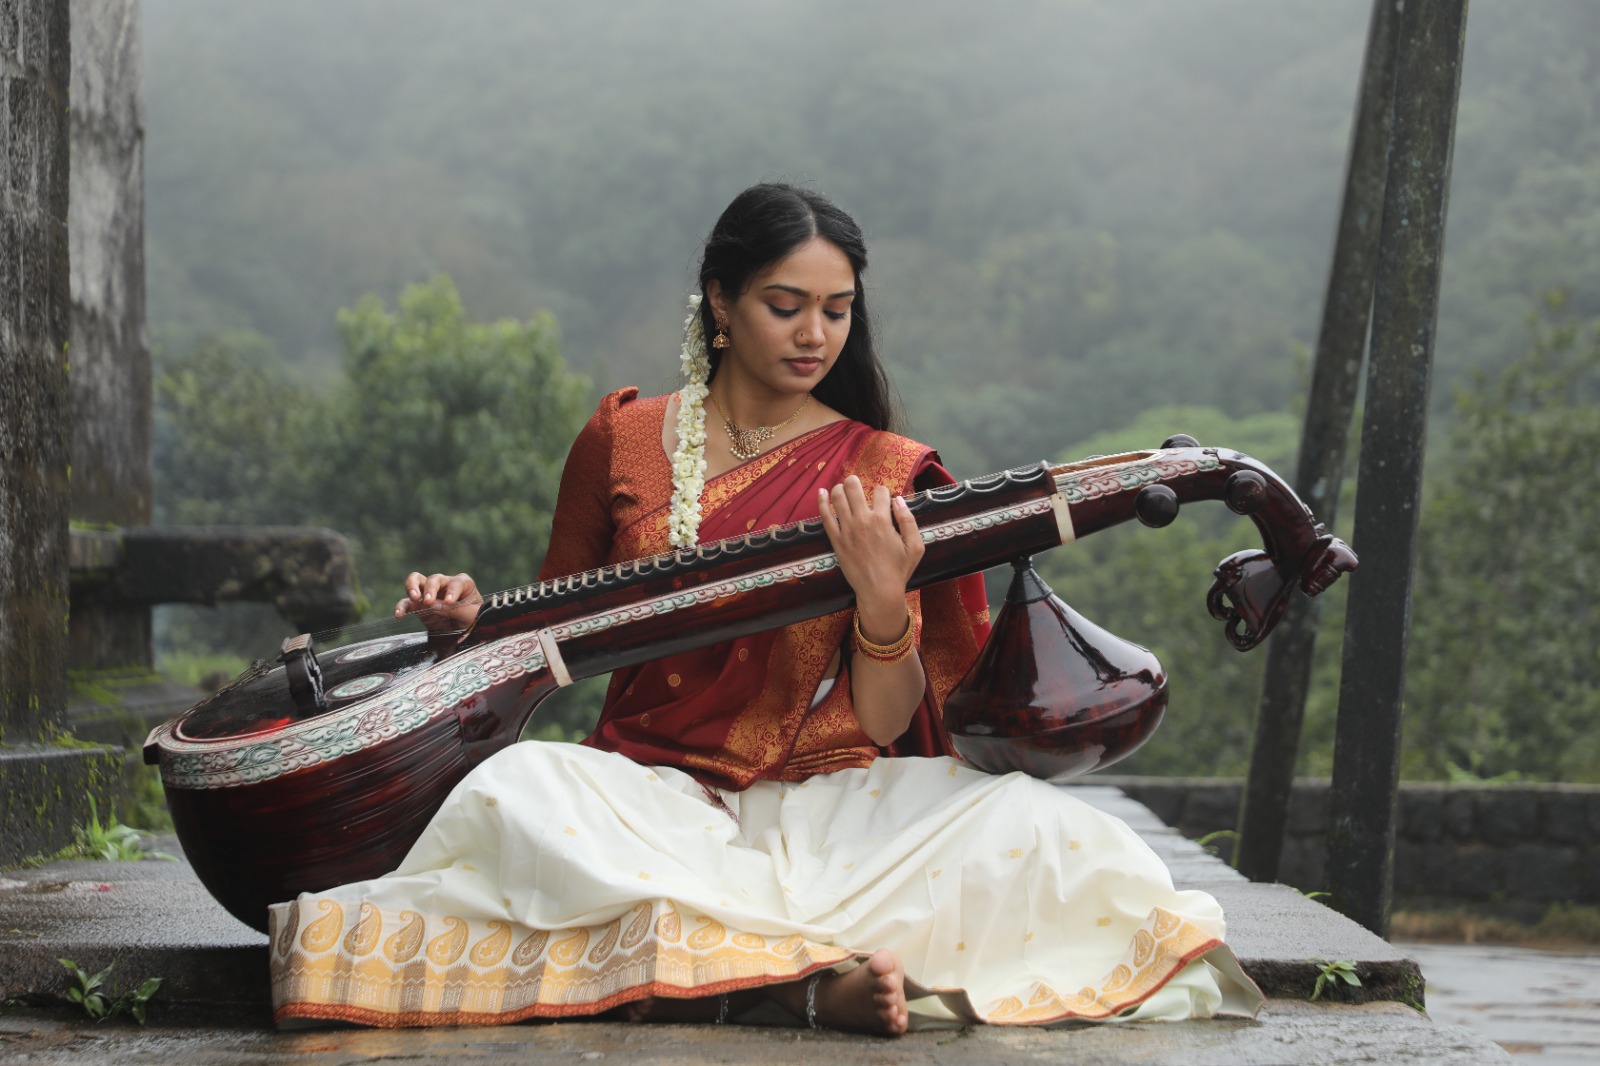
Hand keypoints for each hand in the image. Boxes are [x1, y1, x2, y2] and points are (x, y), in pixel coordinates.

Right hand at [395, 572, 482, 634]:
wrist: (465, 632)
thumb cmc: (473, 620)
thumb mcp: (471, 616)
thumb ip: (455, 609)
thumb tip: (434, 605)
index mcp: (463, 584)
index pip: (456, 583)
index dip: (452, 591)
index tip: (449, 602)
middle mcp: (445, 585)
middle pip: (434, 579)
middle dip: (430, 588)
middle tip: (429, 601)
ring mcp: (430, 594)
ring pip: (416, 581)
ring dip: (412, 587)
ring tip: (414, 598)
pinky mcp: (419, 606)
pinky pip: (407, 603)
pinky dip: (401, 607)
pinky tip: (399, 614)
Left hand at [817, 476, 923, 641]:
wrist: (879, 591)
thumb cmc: (899, 570)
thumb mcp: (915, 546)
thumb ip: (908, 520)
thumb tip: (898, 499)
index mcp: (883, 520)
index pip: (881, 491)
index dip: (883, 492)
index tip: (883, 499)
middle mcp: (863, 521)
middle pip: (854, 488)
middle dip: (855, 481)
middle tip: (856, 483)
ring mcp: (847, 530)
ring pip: (838, 497)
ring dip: (839, 488)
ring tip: (842, 488)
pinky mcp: (836, 540)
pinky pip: (825, 516)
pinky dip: (822, 502)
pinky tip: (821, 492)